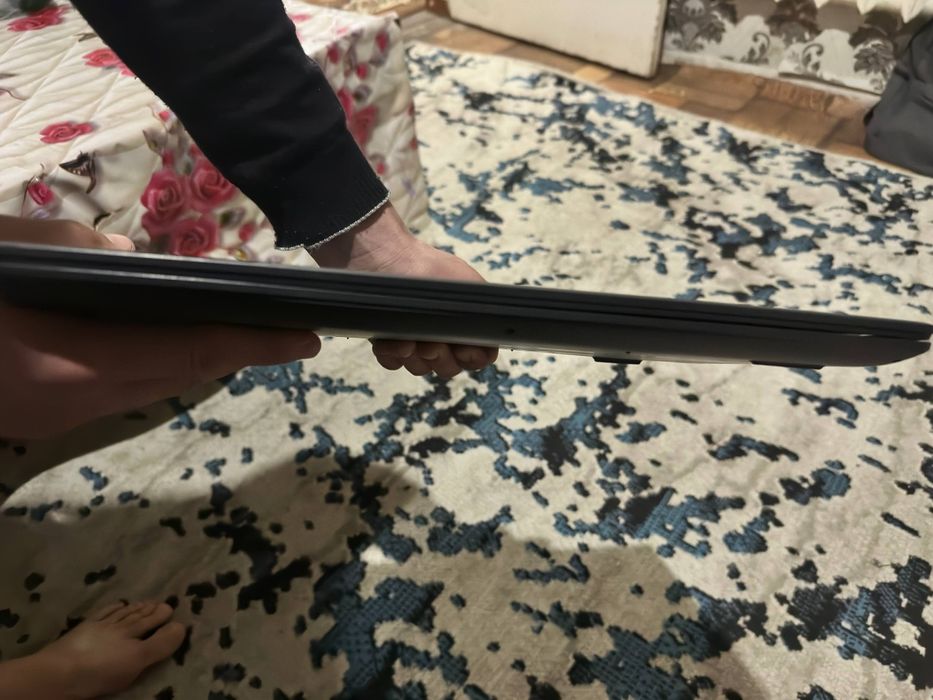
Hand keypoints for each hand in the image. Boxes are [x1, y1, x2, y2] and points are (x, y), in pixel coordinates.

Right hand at [0, 216, 319, 439]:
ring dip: (197, 362)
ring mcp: (56, 419)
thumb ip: (70, 248)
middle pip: (178, 378)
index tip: (304, 339)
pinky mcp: (43, 419)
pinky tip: (167, 340)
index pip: (187, 353)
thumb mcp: (0, 253)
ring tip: (241, 331)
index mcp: (71, 364)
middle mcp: (74, 405)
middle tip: (286, 331)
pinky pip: (118, 391)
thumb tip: (128, 259)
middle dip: (236, 354)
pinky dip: (153, 365)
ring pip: (150, 390)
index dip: (252, 346)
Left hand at [311, 204, 497, 378]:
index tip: (462, 348)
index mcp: (464, 321)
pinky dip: (392, 355)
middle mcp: (441, 333)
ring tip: (408, 340)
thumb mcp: (467, 285)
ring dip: (416, 358)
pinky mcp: (386, 340)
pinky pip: (393, 362)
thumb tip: (489, 342)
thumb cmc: (428, 265)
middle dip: (442, 359)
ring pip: (421, 368)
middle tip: (432, 344)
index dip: (472, 357)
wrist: (383, 255)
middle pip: (450, 367)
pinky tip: (390, 341)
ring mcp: (413, 338)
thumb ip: (483, 314)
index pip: (478, 355)